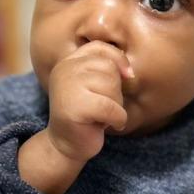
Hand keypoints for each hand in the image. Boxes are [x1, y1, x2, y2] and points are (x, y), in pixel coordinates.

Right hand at [47, 41, 132, 161]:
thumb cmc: (86, 116)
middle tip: (103, 107)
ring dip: (116, 105)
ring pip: (111, 87)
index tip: (128, 76)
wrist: (66, 146)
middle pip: (109, 68)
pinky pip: (111, 108)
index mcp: (68, 62)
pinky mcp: (75, 107)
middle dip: (115, 90)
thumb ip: (106, 69)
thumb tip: (129, 72)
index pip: (99, 48)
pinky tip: (109, 125)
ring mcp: (67, 87)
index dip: (118, 59)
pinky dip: (118, 119)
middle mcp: (65, 70)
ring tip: (101, 115)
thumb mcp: (94, 87)